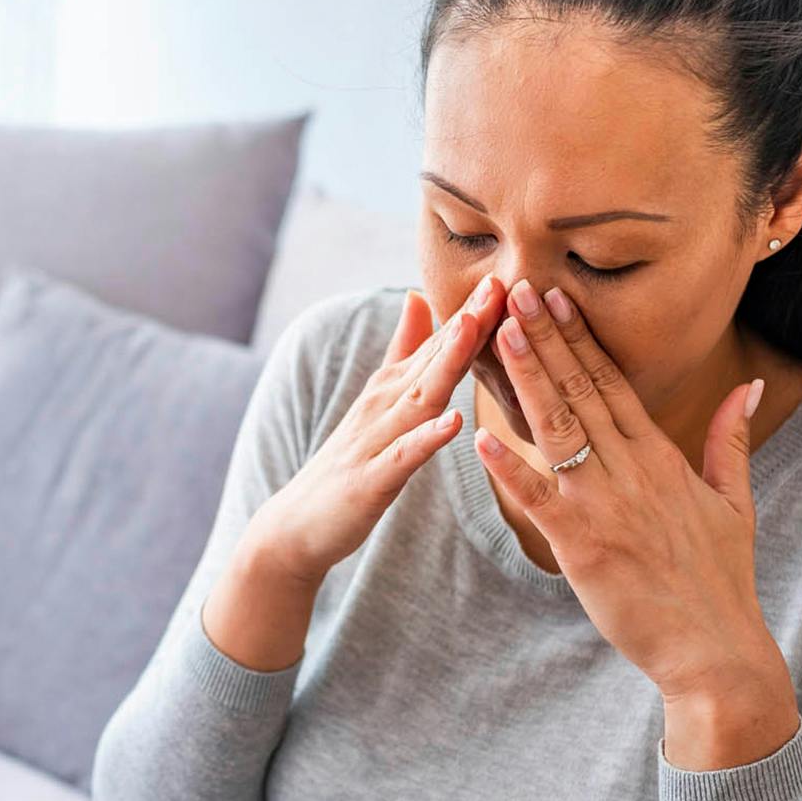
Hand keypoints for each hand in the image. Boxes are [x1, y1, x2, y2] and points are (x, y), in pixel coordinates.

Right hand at [258, 273, 505, 586]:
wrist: (297, 523)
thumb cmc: (350, 460)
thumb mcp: (378, 399)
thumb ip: (401, 350)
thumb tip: (418, 296)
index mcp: (394, 388)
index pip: (439, 345)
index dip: (472, 312)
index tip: (504, 277)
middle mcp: (385, 405)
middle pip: (433, 359)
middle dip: (467, 323)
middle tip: (499, 285)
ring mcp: (377, 440)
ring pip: (419, 397)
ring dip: (447, 363)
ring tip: (474, 331)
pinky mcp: (372, 479)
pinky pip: (405, 455)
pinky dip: (428, 438)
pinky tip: (454, 423)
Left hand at [476, 279, 787, 703]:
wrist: (715, 648)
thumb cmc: (722, 578)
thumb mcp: (736, 501)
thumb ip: (730, 438)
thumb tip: (750, 385)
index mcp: (662, 456)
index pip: (615, 384)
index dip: (582, 340)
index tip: (558, 299)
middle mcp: (632, 470)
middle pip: (581, 392)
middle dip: (548, 339)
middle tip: (517, 291)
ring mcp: (605, 504)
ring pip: (558, 428)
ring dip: (527, 378)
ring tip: (500, 333)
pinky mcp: (582, 544)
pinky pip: (538, 497)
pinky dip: (509, 466)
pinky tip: (480, 435)